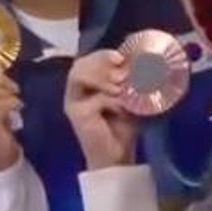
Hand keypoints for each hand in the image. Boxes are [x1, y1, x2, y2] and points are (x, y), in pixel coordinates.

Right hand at [64, 50, 137, 170]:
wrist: (117, 155)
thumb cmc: (122, 125)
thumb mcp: (128, 98)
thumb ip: (128, 81)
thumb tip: (139, 62)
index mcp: (86, 82)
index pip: (88, 59)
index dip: (102, 55)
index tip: (121, 57)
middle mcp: (75, 90)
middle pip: (80, 64)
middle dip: (100, 61)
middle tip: (120, 67)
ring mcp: (73, 101)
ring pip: (79, 76)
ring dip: (101, 77)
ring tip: (120, 86)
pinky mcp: (76, 114)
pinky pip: (93, 99)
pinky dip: (110, 100)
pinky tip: (122, 108)